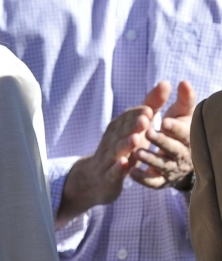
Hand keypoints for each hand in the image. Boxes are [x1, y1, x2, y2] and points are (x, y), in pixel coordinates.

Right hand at [56, 82, 163, 224]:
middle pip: (121, 131)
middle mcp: (111, 140)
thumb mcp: (136, 125)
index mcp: (118, 128)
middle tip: (146, 119)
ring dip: (125, 145)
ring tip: (136, 140)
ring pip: (116, 150)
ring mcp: (108, 158)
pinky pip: (112, 172)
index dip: (137, 113)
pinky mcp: (108, 176)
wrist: (95, 178)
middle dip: (132, 125)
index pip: (127, 118)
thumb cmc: (122, 147)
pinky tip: (124, 165)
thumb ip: (151, 105)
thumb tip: (165, 82)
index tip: (150, 108)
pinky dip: (117, 168)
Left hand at [130, 80, 194, 188]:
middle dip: (162, 142)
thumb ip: (183, 99)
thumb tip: (183, 82)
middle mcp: (183, 156)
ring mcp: (172, 170)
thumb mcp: (181, 113)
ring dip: (151, 160)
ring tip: (138, 153)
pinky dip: (143, 179)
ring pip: (163, 166)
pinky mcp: (160, 181)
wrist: (176, 157)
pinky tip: (131, 172)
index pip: (186, 134)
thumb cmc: (178, 129)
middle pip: (175, 151)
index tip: (164, 121)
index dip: (176, 128)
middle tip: (149, 133)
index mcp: (189, 139)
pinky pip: (153, 182)